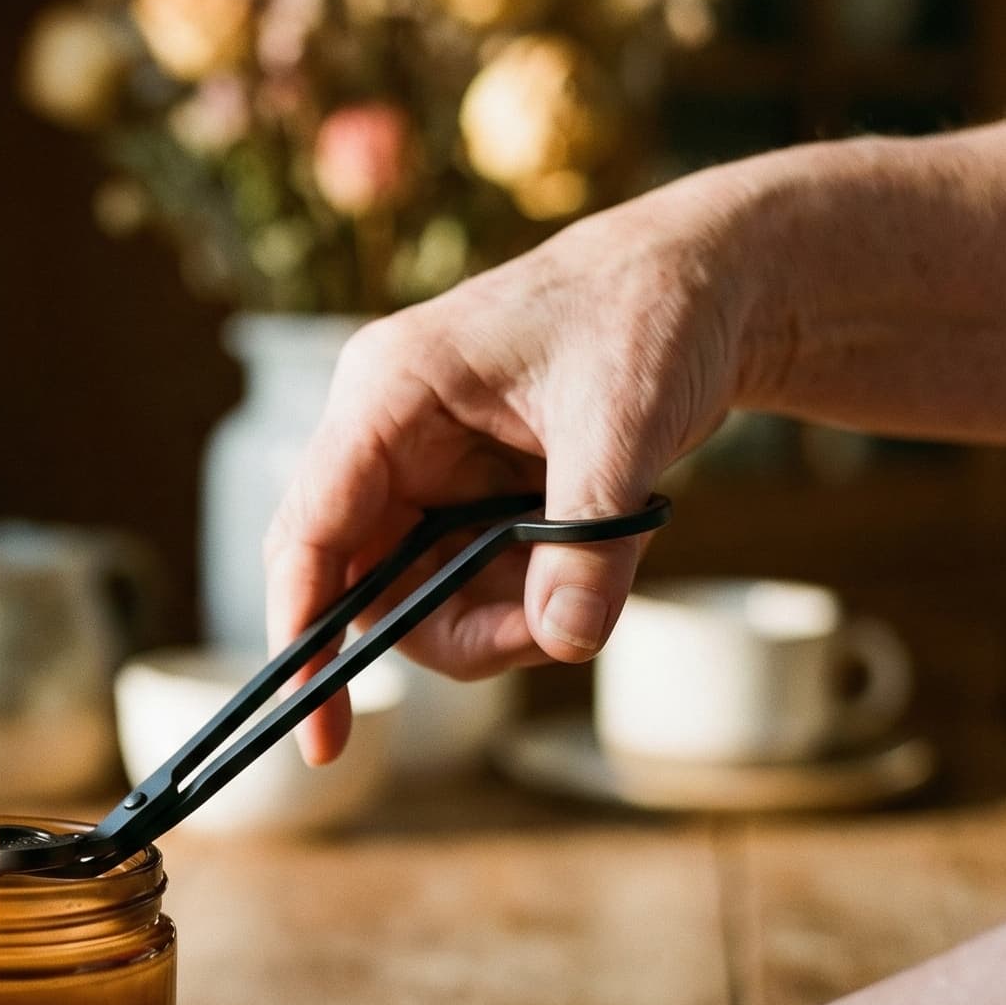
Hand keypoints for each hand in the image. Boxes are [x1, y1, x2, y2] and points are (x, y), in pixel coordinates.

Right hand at [264, 167, 760, 762]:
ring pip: (409, 591)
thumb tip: (566, 641)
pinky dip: (515, 601)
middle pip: (356, 577)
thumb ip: (590, 537)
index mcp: (387, 390)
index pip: (311, 529)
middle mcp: (383, 433)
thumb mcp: (626, 421)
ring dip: (487, 621)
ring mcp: (418, 466)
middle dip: (434, 630)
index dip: (302, 628)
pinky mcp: (459, 493)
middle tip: (534, 645)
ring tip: (582, 595)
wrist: (704, 281)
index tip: (313, 723)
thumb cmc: (650, 313)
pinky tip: (583, 565)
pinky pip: (458, 580)